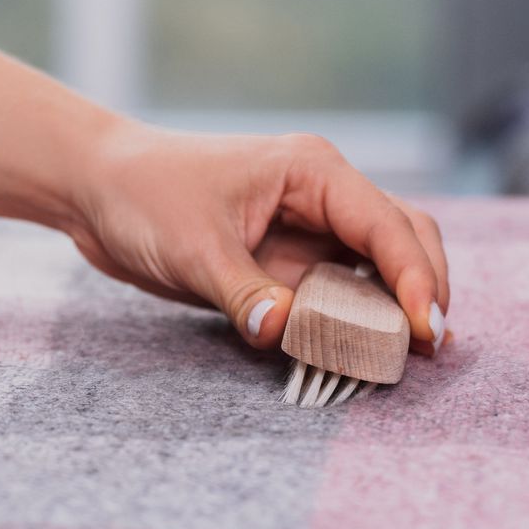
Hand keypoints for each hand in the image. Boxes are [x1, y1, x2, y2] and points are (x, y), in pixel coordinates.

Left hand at [67, 123, 449, 352]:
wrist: (96, 188)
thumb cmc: (143, 195)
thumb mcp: (192, 248)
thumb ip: (244, 293)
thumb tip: (287, 332)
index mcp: (310, 171)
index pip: (387, 224)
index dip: (415, 277)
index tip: (427, 329)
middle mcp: (320, 194)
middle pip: (403, 237)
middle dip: (424, 288)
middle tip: (432, 348)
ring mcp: (306, 227)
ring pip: (377, 265)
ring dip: (396, 307)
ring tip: (412, 357)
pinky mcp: (285, 259)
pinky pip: (337, 290)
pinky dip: (356, 319)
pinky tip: (364, 351)